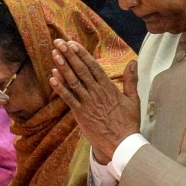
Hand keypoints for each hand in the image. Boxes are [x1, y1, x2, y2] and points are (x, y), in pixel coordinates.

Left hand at [49, 38, 139, 163]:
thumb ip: (131, 79)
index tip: (73, 44)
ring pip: (73, 82)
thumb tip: (133, 62)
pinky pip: (69, 99)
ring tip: (54, 54)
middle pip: (81, 70)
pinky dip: (60, 88)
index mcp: (109, 88)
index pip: (93, 67)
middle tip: (59, 42)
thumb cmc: (128, 122)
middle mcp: (97, 93)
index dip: (82, 54)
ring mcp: (88, 103)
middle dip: (69, 55)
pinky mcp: (81, 114)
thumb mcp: (133, 99)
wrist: (122, 143)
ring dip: (63, 67)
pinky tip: (52, 77)